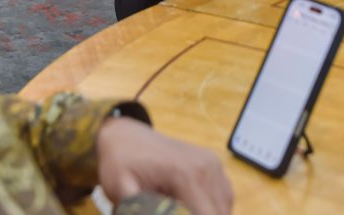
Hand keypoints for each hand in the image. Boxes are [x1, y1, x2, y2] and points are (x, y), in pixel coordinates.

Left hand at [97, 117, 232, 214]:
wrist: (126, 136)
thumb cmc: (120, 162)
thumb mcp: (119, 189)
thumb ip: (135, 210)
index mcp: (185, 173)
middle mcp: (206, 167)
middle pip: (217, 214)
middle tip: (170, 214)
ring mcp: (213, 164)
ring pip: (223, 209)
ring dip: (204, 214)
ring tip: (177, 209)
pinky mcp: (215, 166)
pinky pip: (224, 198)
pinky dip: (211, 209)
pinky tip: (189, 208)